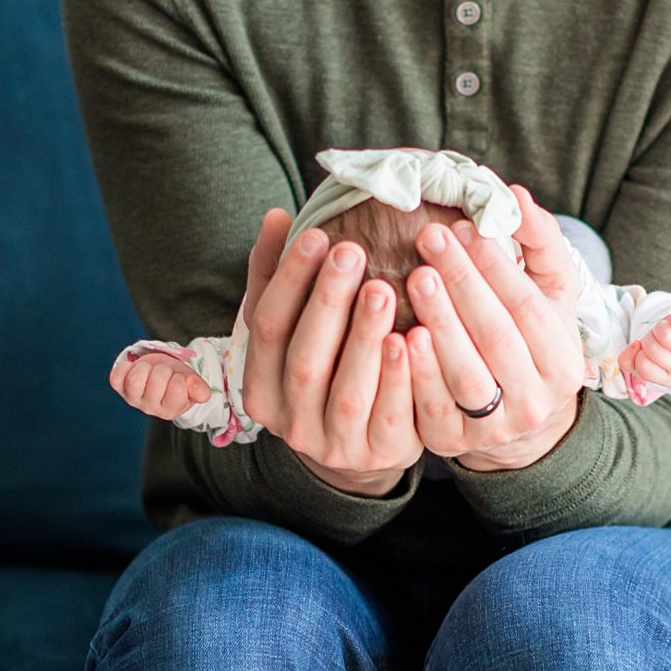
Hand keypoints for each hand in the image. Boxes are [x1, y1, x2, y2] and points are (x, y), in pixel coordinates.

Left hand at [110, 349, 212, 419]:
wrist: (162, 374)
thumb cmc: (178, 379)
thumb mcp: (192, 382)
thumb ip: (199, 389)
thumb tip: (203, 395)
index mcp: (171, 409)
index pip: (177, 389)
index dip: (181, 378)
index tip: (179, 379)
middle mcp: (150, 408)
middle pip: (157, 379)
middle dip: (164, 370)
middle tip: (166, 373)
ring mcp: (133, 399)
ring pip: (135, 379)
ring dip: (145, 367)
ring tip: (150, 370)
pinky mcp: (119, 388)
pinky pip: (116, 376)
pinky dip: (125, 368)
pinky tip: (134, 369)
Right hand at [235, 207, 420, 494]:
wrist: (366, 441)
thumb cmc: (329, 366)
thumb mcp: (297, 329)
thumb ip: (280, 278)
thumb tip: (277, 216)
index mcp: (259, 387)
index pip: (265, 327)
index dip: (289, 280)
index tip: (316, 233)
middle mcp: (290, 422)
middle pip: (305, 358)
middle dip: (327, 301)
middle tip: (351, 250)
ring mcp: (334, 444)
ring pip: (347, 390)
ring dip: (364, 336)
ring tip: (382, 287)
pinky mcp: (380, 453)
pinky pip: (390, 416)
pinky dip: (399, 377)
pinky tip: (411, 337)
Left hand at [402, 197, 588, 471]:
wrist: (514, 413)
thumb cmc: (528, 335)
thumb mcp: (548, 291)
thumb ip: (538, 241)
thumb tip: (515, 196)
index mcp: (564, 362)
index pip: (529, 308)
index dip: (497, 266)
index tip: (465, 227)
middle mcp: (538, 401)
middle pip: (497, 337)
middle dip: (463, 284)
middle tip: (431, 239)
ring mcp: (496, 428)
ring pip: (466, 374)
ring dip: (439, 323)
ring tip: (414, 277)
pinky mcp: (454, 443)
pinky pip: (431, 407)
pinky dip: (414, 371)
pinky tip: (399, 334)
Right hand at [623, 311, 670, 392]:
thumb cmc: (658, 349)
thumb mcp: (639, 359)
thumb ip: (627, 360)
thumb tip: (634, 346)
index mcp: (664, 378)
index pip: (643, 366)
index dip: (638, 354)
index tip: (643, 350)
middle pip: (652, 348)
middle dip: (648, 338)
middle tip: (655, 338)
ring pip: (665, 334)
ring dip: (659, 327)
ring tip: (664, 331)